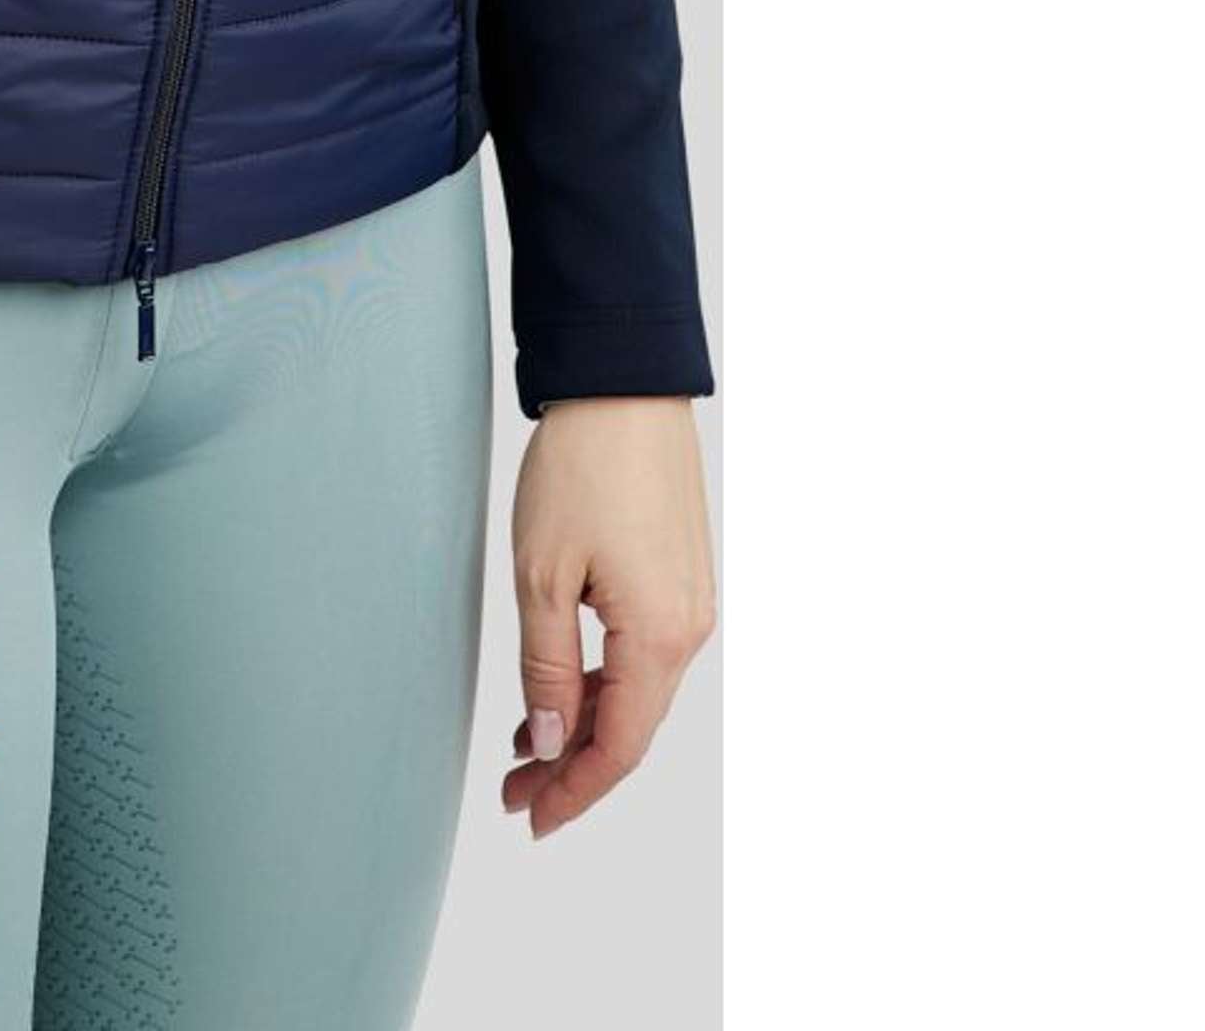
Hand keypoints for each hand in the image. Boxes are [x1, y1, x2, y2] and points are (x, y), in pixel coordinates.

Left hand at [502, 395, 714, 838]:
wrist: (624, 386)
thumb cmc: (582, 467)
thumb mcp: (541, 574)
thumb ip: (545, 667)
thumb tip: (550, 741)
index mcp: (658, 637)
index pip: (619, 747)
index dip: (575, 791)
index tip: (532, 819)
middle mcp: (688, 628)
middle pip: (632, 727)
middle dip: (573, 765)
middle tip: (514, 790)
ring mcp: (690, 601)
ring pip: (637, 691)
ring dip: (585, 723)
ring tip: (526, 746)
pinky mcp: (680, 575)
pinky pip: (644, 653)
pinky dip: (602, 681)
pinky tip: (561, 686)